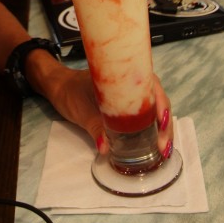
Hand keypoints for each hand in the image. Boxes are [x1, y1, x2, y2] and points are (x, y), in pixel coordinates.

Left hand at [42, 66, 173, 158]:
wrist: (58, 87)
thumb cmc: (70, 91)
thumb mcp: (81, 110)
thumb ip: (94, 127)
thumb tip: (107, 149)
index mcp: (124, 73)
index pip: (152, 86)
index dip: (162, 104)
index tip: (164, 122)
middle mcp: (132, 82)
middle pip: (158, 100)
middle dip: (166, 123)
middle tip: (164, 146)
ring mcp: (131, 95)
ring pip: (154, 109)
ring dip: (161, 128)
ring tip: (164, 148)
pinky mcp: (126, 106)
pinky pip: (144, 115)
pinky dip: (151, 129)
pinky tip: (154, 143)